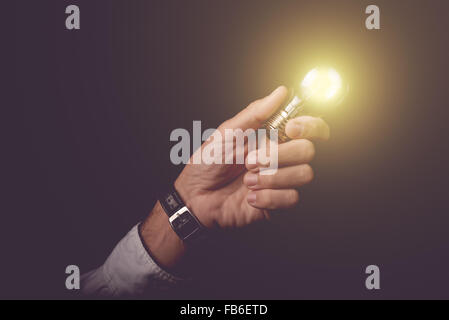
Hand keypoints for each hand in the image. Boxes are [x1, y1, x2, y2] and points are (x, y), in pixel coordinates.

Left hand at [175, 86, 329, 227]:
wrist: (196, 198)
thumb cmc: (208, 163)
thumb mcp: (228, 132)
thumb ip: (256, 112)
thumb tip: (281, 92)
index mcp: (271, 136)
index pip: (309, 126)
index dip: (309, 125)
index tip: (290, 129)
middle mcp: (280, 156)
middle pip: (307, 150)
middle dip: (278, 156)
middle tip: (250, 161)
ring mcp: (280, 179)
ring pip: (303, 174)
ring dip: (271, 178)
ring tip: (247, 181)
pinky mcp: (278, 201)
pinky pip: (291, 197)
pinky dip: (267, 197)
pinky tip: (250, 197)